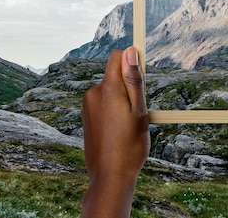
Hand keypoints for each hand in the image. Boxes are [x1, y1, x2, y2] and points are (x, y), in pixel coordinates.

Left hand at [81, 47, 149, 217]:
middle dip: (129, 86)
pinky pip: (103, 102)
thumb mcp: (139, 111)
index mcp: (107, 89)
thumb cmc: (130, 146)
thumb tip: (131, 51)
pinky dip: (113, 110)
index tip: (141, 84)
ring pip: (111, 90)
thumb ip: (134, 79)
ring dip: (122, 100)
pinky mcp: (86, 115)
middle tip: (137, 113)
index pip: (117, 56)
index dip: (132, 64)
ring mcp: (87, 105)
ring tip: (128, 125)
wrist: (110, 177)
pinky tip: (118, 130)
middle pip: (115, 74)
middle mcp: (93, 93)